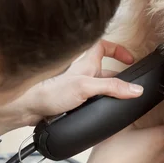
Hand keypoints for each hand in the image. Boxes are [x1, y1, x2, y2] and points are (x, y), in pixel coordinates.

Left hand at [0, 41, 142, 133]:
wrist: (28, 109)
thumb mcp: (86, 87)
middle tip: (130, 88)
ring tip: (119, 104)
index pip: (103, 47)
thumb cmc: (50, 92)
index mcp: (85, 63)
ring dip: (109, 95)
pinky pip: (91, 102)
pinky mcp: (72, 102)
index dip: (117, 49)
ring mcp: (77, 88)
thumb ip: (112, 87)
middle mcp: (82, 73)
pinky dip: (99, 107)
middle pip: (105, 70)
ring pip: (99, 88)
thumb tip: (135, 88)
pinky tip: (103, 115)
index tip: (130, 59)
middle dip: (118, 78)